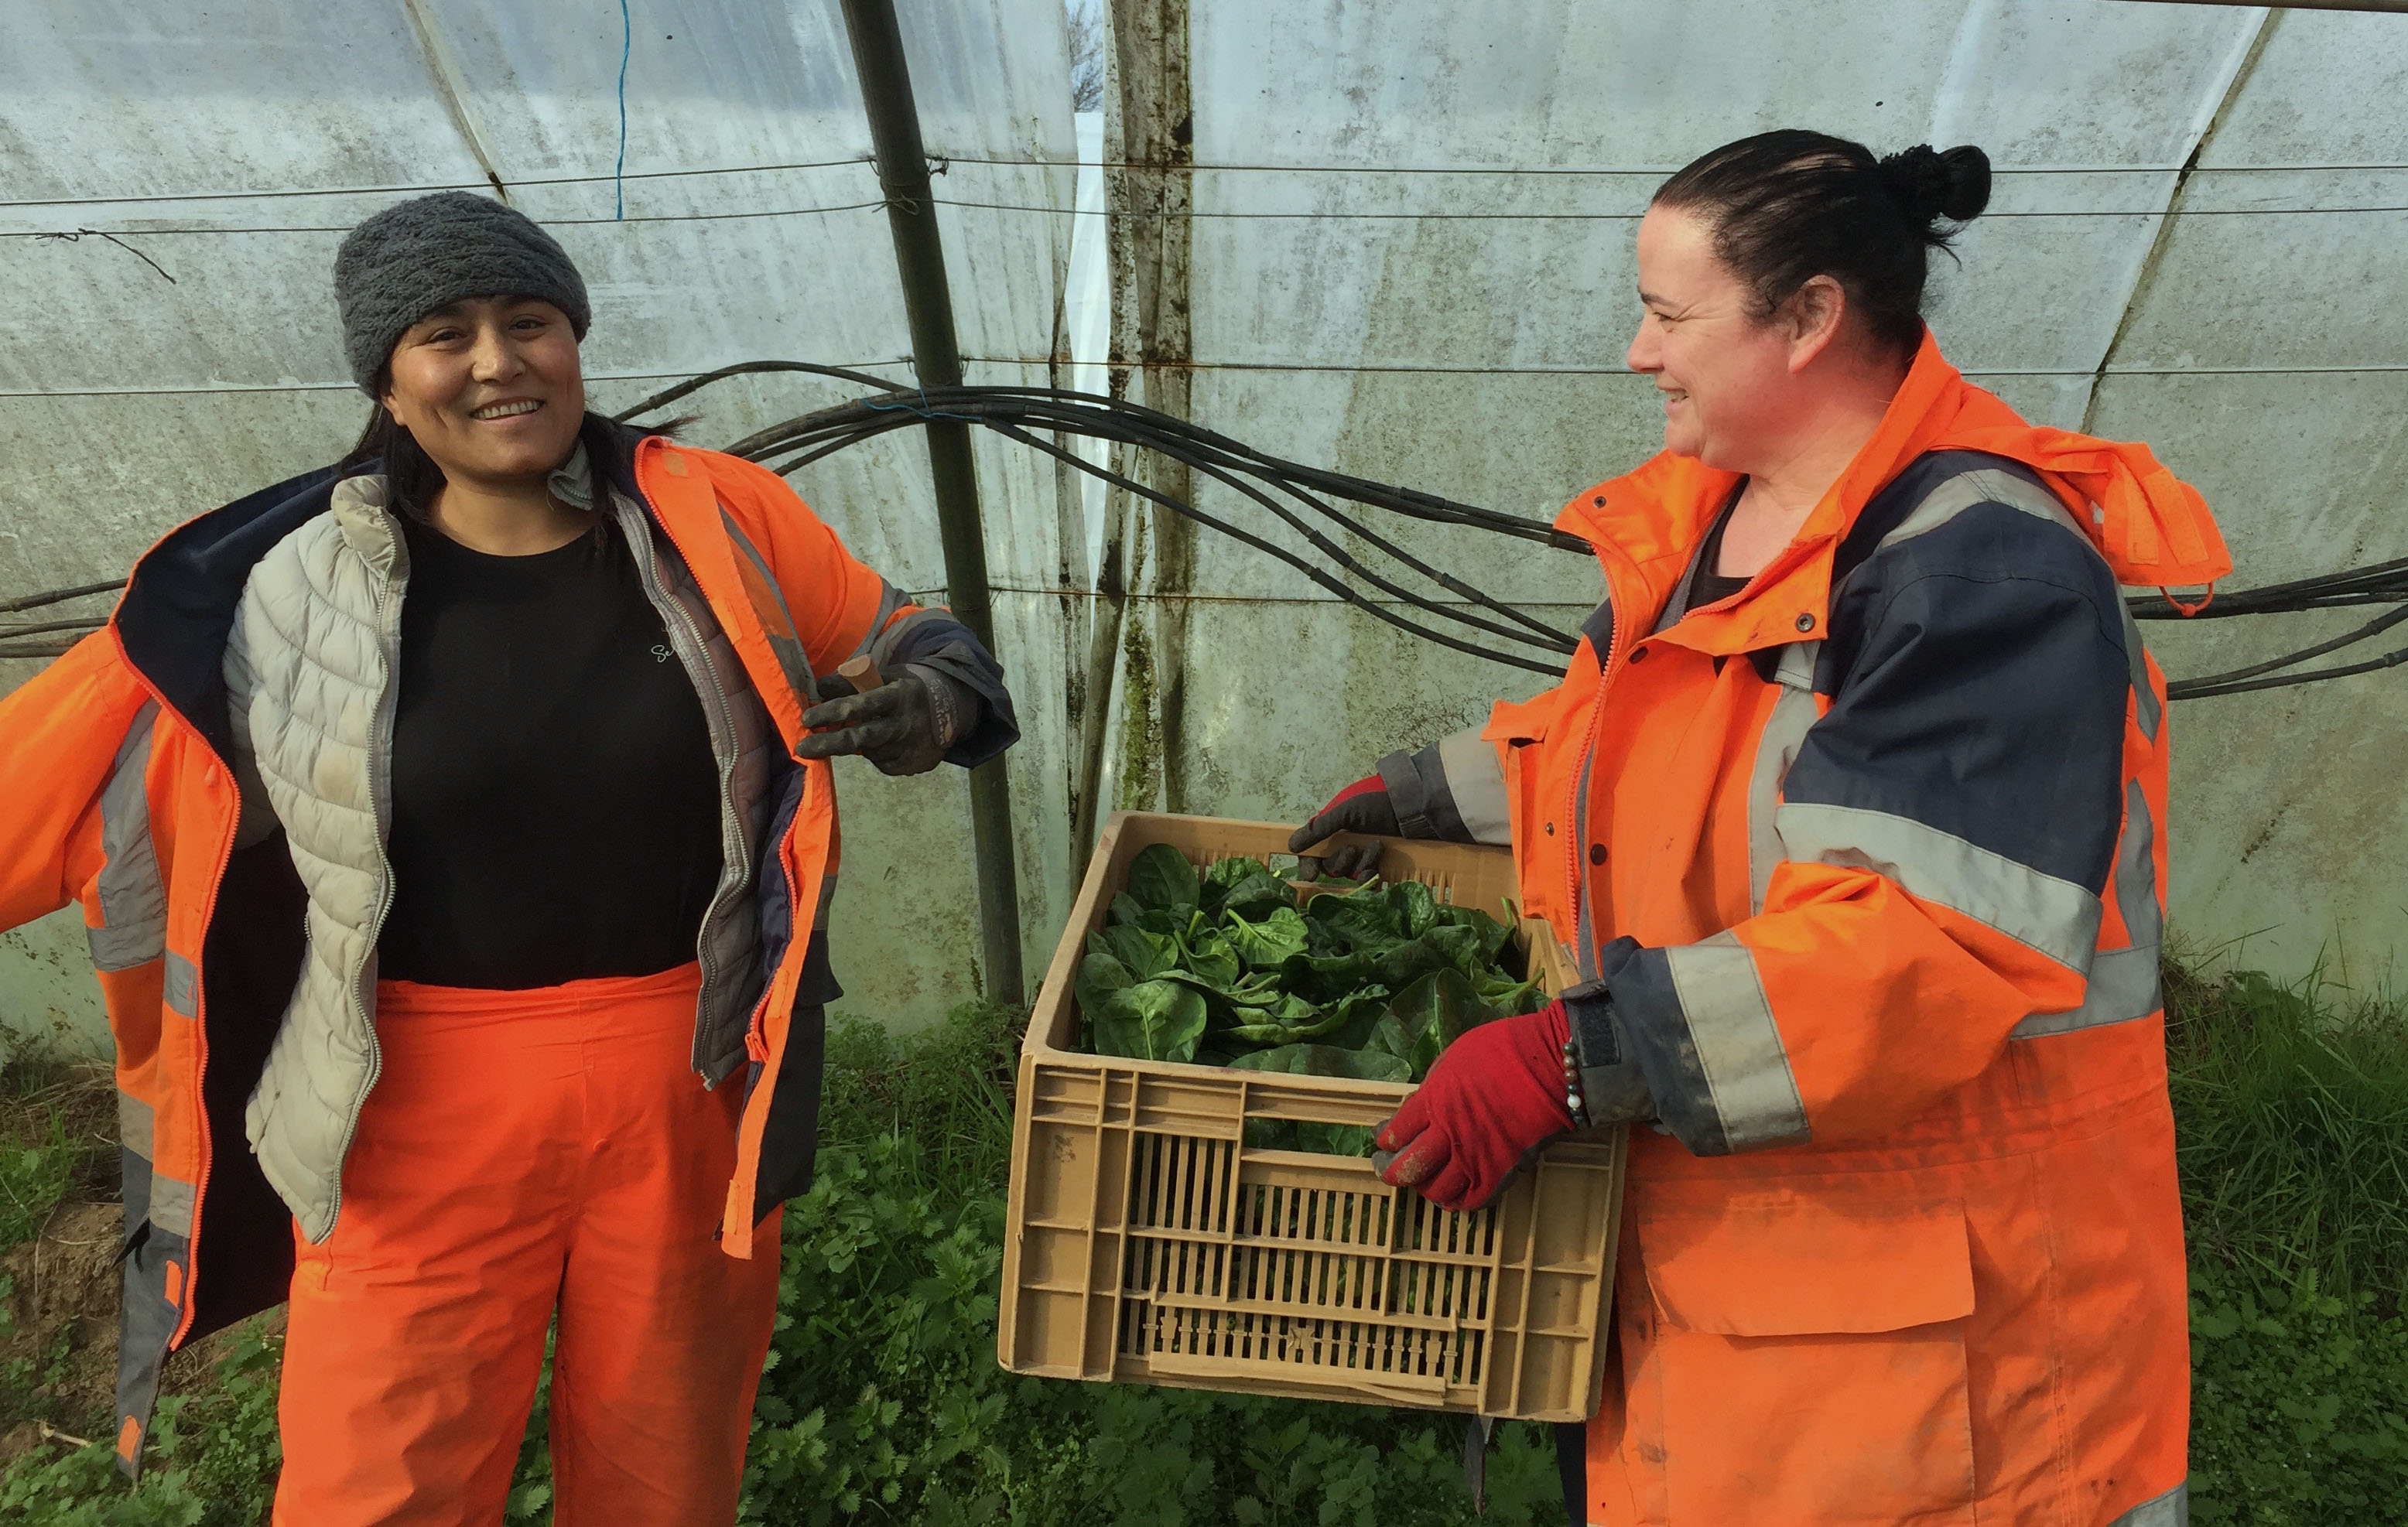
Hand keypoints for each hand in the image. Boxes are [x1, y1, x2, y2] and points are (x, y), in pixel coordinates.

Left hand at [795, 670, 944, 774]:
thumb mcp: (885, 676)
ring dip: (853, 744)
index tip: (807, 718)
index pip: (862, 705)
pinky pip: (881, 763)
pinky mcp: (912, 766)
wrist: (953, 709)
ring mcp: (910, 748)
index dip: (833, 712)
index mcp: (898, 695)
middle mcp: (905, 724)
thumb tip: (819, 687)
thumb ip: (852, 682)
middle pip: (861, 737)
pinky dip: (874, 753)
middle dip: (829, 743)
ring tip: (852, 734)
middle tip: (802, 747)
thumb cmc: (907, 688)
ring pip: (869, 751)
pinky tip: (883, 742)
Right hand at [1287, 775, 1396, 879]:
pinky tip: (1377, 859)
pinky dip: (1369, 873)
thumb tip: (1291, 846)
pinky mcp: (1379, 864)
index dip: (1309, 864)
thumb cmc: (1377, 802)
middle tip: (1352, 850)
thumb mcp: (1345, 811)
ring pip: (1349, 873)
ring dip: (1358, 864)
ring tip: (1374, 847)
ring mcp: (1362, 855)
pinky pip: (1366, 878)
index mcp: (1331, 828)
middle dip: (1339, 862)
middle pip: (1330, 867)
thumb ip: (1318, 829)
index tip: (1312, 874)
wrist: (1413, 806)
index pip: (1312, 852)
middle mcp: (1343, 842)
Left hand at [1373, 1002, 1572, 1211]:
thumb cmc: (1503, 1051)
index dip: (1384, 1138)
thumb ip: (1433, 1087)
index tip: (1383, 1137)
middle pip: (1406, 1169)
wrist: (1551, 1067)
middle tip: (1387, 1166)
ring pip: (1435, 1189)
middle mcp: (1448, 1135)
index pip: (1395, 1132)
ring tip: (1422, 1179)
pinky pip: (1471, 1200)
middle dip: (1390, 1170)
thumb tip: (1421, 1105)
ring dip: (1423, 1186)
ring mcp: (1474, 1159)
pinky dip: (1456, 1200)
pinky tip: (1451, 1193)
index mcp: (1433, 1102)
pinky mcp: (1500, 1174)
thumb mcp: (1454, 1057)